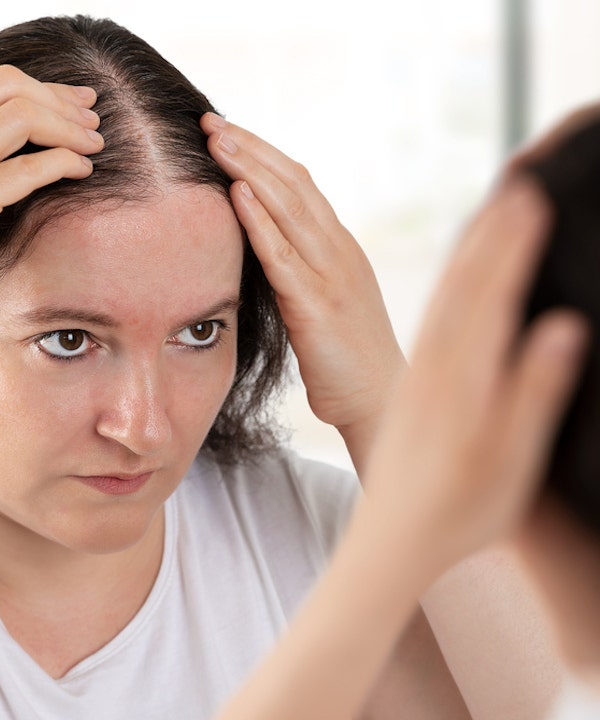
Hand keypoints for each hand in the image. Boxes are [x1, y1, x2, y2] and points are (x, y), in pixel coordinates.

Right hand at [0, 65, 104, 316]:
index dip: (37, 91)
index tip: (66, 104)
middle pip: (11, 87)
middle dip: (59, 98)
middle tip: (90, 117)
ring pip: (24, 116)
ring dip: (68, 127)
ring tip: (93, 144)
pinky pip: (30, 166)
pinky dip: (64, 161)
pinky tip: (81, 170)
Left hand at [200, 113, 405, 446]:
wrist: (380, 403)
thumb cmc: (343, 360)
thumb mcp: (320, 301)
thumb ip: (298, 268)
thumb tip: (259, 244)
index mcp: (339, 246)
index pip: (300, 183)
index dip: (263, 152)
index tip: (227, 129)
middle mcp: (339, 249)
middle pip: (293, 182)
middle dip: (250, 147)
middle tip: (211, 120)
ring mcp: (332, 274)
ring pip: (288, 207)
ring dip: (249, 169)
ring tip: (216, 140)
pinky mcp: (317, 305)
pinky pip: (284, 255)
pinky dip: (260, 220)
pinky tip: (237, 194)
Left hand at [365, 177, 586, 573]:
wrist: (394, 538)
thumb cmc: (459, 509)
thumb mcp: (506, 459)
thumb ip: (532, 393)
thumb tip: (565, 328)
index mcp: (461, 380)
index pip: (489, 299)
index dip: (512, 249)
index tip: (530, 200)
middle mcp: (435, 369)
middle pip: (464, 288)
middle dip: (494, 235)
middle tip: (520, 184)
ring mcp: (419, 376)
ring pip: (444, 301)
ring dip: (470, 253)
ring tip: (495, 211)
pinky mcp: (410, 386)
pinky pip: (428, 320)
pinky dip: (446, 285)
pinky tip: (459, 273)